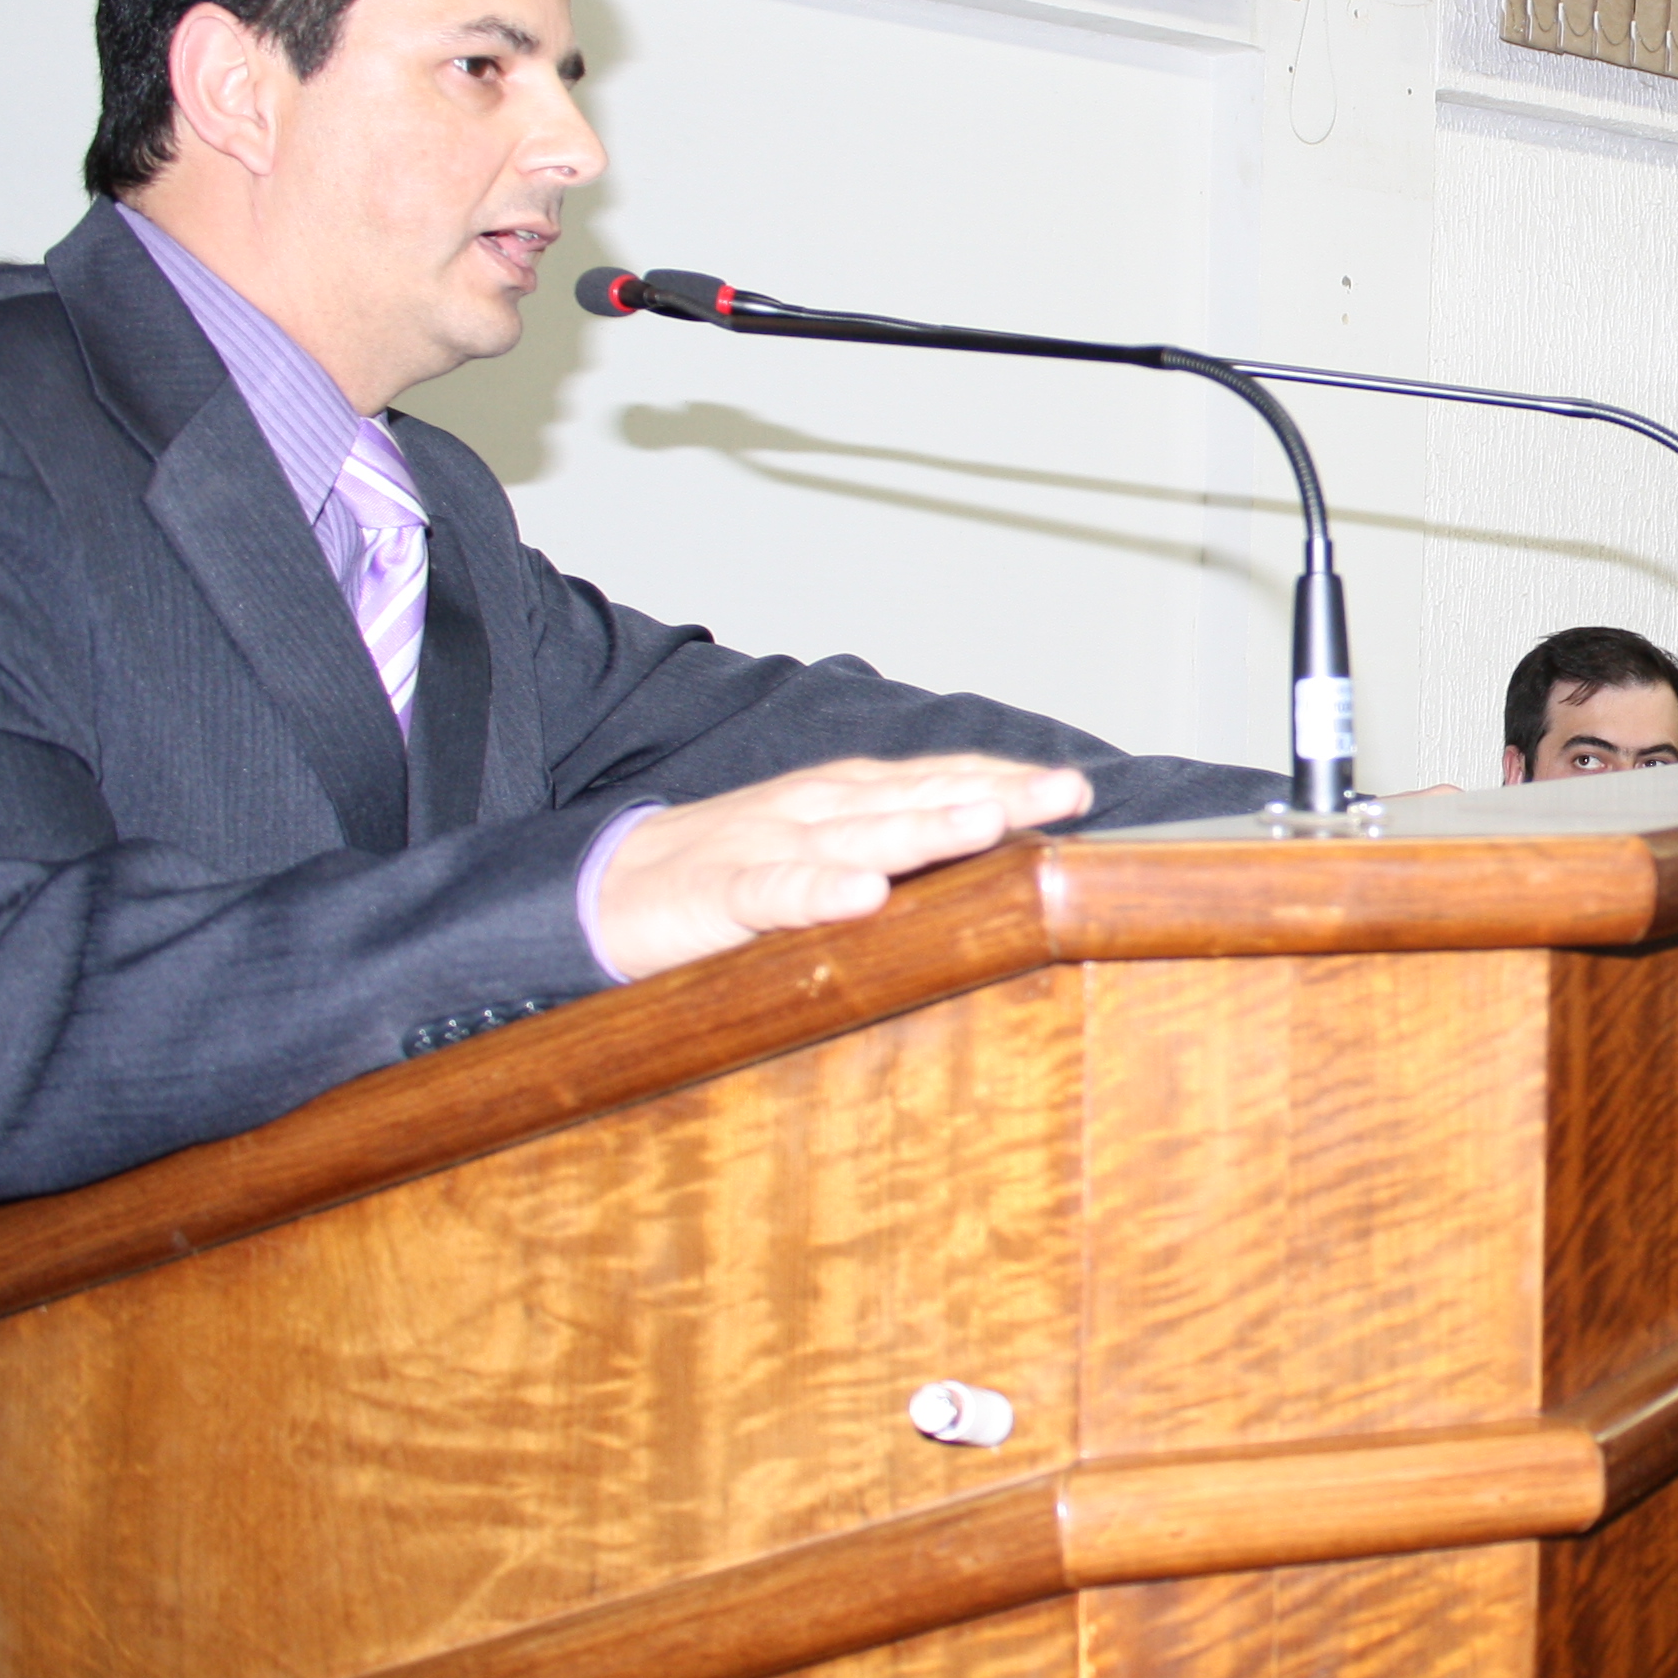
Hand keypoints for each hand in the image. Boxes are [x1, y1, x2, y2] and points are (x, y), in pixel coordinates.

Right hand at [595, 755, 1092, 982]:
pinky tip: (863, 897)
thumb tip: (993, 859)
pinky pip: (774, 892)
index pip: (938, 780)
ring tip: (988, 823)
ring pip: (858, 835)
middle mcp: (817, 809)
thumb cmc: (731, 872)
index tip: (1073, 790)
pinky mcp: (719, 891)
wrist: (605, 888)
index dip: (1005, 782)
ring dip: (925, 828)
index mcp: (846, 799)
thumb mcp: (822, 851)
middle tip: (1065, 792)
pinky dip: (817, 894)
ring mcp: (768, 845)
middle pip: (917, 797)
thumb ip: (893, 850)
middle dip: (995, 794)